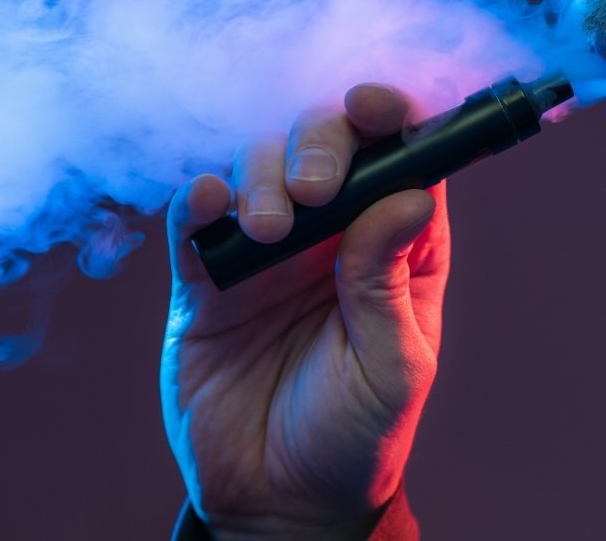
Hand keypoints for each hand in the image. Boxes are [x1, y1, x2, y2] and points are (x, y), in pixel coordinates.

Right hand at [161, 85, 448, 538]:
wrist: (281, 499)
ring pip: (259, 167)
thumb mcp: (394, 366)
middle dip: (319, 143)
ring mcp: (270, 253)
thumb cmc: (357, 434)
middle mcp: (335, 236)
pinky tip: (212, 206)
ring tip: (267, 229)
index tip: (375, 107)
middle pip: (329, 146)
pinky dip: (199, 201)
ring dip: (260, 176)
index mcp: (397, 248)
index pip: (404, 160)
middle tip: (313, 188)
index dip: (393, 120)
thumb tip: (410, 194)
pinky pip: (195, 221)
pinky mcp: (207, 280)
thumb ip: (389, 280)